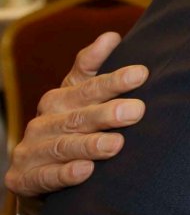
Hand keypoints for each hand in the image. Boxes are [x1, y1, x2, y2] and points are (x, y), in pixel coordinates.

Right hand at [4, 32, 148, 197]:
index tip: (141, 73)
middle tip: (137, 110)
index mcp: (60, 99)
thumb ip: (92, 70)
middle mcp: (44, 120)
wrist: (33, 175)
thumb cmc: (66, 130)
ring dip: (90, 144)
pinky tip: (85, 170)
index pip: (88, 86)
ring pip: (63, 145)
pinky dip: (65, 174)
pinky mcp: (23, 178)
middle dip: (108, 113)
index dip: (113, 79)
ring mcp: (31, 150)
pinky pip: (46, 176)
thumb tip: (111, 36)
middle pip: (78, 115)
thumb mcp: (78, 99)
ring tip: (116, 144)